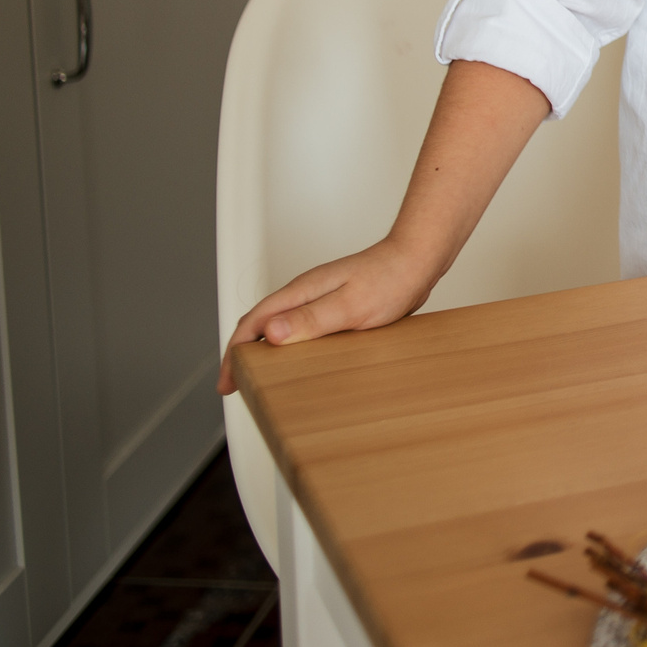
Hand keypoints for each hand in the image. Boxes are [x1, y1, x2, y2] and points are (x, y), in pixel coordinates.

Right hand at [216, 235, 444, 394]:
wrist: (418, 260)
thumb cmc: (390, 279)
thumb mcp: (350, 305)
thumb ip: (311, 319)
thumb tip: (271, 333)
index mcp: (300, 292)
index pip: (253, 323)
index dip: (235, 353)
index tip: (228, 381)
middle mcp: (304, 294)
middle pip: (259, 325)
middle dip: (243, 355)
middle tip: (238, 385)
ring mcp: (318, 299)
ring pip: (279, 327)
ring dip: (265, 352)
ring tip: (260, 379)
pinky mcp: (333, 306)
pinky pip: (301, 329)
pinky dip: (289, 347)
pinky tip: (298, 362)